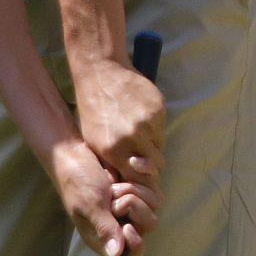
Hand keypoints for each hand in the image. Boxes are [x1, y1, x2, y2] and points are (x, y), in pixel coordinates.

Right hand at [48, 138, 163, 255]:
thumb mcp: (89, 205)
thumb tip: (115, 255)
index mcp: (105, 238)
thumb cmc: (76, 182)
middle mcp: (120, 228)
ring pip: (153, 209)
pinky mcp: (138, 194)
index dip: (135, 248)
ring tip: (114, 186)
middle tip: (114, 197)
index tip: (128, 228)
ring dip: (135, 192)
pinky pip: (153, 193)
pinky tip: (120, 176)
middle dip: (133, 208)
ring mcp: (131, 211)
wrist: (75, 154)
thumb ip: (104, 228)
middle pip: (147, 228)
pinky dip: (140, 182)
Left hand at [71, 53, 166, 193]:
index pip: (139, 178)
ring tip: (137, 130)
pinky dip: (155, 125)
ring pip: (160, 144)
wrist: (101, 73)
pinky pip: (162, 126)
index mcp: (114, 150)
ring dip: (152, 142)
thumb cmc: (92, 109)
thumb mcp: (93, 141)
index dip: (142, 179)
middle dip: (150, 162)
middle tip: (142, 154)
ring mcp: (149, 122)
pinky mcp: (159, 108)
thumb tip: (127, 182)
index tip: (142, 177)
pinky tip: (140, 115)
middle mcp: (134, 138)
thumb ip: (111, 162)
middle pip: (156, 164)